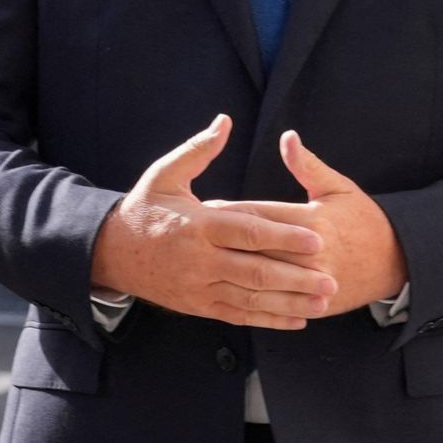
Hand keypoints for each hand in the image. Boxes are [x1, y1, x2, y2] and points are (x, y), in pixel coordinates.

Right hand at [91, 115, 337, 329]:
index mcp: (198, 225)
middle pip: (255, 271)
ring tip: (323, 303)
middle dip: (296, 278)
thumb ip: (198, 150)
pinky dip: (269, 321)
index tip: (316, 239)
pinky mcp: (199, 306)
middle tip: (331, 279)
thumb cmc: (145, 208)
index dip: (283, 236)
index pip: (247, 232)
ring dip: (290, 303)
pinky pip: (239, 316)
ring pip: (251, 299)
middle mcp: (200, 260)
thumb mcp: (165, 174)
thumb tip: (224, 121)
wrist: (111, 253)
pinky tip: (297, 321)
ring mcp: (200, 287)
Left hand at [209, 131, 407, 314]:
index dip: (229, 212)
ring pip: (262, 281)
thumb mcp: (338, 187)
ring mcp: (312, 283)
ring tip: (206, 264)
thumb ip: (307, 165)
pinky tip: (232, 292)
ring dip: (233, 272)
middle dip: (222, 242)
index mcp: (311, 221)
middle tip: (193, 236)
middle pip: (254, 249)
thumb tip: (287, 137)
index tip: (203, 206)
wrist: (397, 261)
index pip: (259, 216)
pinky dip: (255, 300)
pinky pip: (279, 305)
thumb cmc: (362, 219)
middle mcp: (309, 254)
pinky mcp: (315, 304)